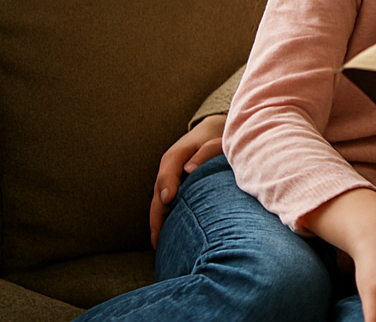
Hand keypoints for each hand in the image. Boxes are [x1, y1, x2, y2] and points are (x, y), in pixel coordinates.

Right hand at [150, 114, 225, 247]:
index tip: (168, 199)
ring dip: (158, 223)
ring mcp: (167, 180)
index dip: (167, 185)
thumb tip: (189, 171)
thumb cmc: (215, 139)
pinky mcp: (172, 189)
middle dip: (157, 216)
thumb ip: (204, 152)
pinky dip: (164, 220)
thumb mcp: (213, 141)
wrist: (209, 134)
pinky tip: (166, 239)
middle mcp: (167, 170)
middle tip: (158, 238)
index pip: (167, 172)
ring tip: (159, 246)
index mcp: (175, 156)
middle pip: (158, 194)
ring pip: (158, 204)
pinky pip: (164, 206)